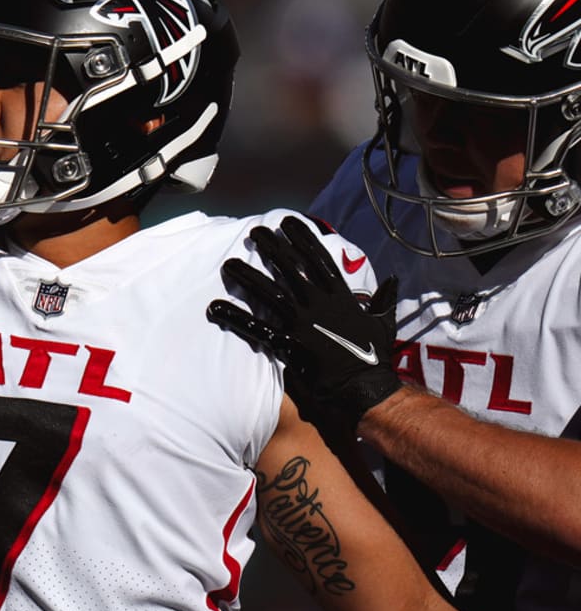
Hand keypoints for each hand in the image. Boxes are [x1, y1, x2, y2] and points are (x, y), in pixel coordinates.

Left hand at [207, 215, 400, 429]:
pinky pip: (256, 329)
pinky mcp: (288, 344)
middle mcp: (318, 304)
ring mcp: (302, 323)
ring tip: (228, 264)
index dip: (302, 238)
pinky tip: (216, 308)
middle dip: (271, 248)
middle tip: (254, 232)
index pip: (318, 259)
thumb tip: (394, 279)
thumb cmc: (375, 358)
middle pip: (289, 269)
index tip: (287, 222)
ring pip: (269, 293)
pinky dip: (235, 317)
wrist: (365, 389)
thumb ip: (385, 298)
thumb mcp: (384, 322)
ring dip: (247, 277)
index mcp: (340, 296)